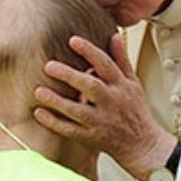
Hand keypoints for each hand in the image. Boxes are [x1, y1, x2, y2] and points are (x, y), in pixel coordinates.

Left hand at [33, 34, 175, 180]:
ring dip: (57, 101)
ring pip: (78, 111)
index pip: (106, 65)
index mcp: (121, 86)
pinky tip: (39, 113)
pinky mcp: (91, 138)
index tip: (73, 40)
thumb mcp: (133, 83)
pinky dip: (54, 123)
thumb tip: (114, 36)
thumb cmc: (135, 112)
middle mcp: (111, 102)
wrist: (142, 145)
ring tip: (38, 91)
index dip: (90, 51)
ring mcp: (101, 121)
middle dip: (70, 76)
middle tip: (49, 66)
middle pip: (91, 86)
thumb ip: (121, 60)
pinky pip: (70, 131)